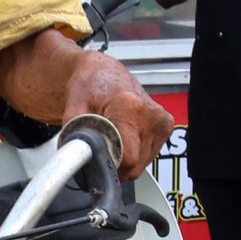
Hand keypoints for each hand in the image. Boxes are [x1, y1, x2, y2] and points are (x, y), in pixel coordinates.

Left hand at [67, 56, 174, 176]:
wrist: (103, 72)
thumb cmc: (89, 87)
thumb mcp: (74, 111)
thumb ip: (75, 138)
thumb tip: (75, 161)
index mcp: (129, 108)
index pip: (128, 160)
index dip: (110, 166)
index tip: (98, 159)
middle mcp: (150, 114)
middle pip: (136, 165)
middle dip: (117, 165)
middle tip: (103, 147)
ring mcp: (161, 120)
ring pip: (143, 163)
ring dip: (127, 158)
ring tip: (115, 137)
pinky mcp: (166, 124)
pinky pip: (149, 154)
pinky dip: (136, 151)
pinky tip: (126, 135)